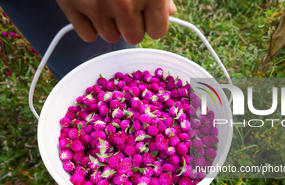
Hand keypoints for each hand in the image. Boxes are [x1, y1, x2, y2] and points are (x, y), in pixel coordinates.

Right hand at [56, 0, 176, 43]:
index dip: (152, 21)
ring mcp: (96, 5)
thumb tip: (169, 12)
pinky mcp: (71, 6)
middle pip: (134, 37)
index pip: (157, 31)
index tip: (146, 11)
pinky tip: (91, 5)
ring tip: (106, 0)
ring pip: (110, 37)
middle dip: (131, 24)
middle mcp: (124, 3)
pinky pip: (88, 35)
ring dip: (110, 24)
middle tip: (124, 4)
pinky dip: (90, 25)